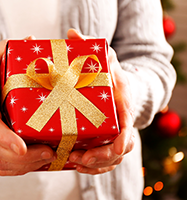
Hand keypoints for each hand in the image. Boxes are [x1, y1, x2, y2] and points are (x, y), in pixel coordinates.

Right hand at [0, 37, 55, 175]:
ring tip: (48, 158)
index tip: (22, 147)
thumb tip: (30, 40)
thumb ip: (3, 50)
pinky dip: (18, 169)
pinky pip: (0, 165)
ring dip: (23, 165)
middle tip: (48, 152)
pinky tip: (36, 164)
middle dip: (22, 157)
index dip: (4, 137)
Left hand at [67, 29, 135, 174]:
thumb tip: (71, 33)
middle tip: (80, 157)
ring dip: (94, 165)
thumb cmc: (114, 76)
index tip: (117, 146)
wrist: (121, 89)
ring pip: (110, 160)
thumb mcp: (107, 59)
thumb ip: (93, 47)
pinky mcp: (106, 141)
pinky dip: (93, 166)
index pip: (129, 128)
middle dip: (102, 158)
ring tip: (74, 162)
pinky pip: (104, 160)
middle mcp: (122, 126)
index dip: (123, 139)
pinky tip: (77, 164)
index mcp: (124, 108)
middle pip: (119, 151)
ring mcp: (115, 136)